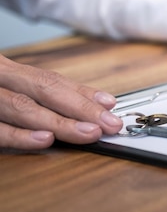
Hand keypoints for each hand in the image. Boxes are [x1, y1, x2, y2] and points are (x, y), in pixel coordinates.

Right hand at [0, 54, 122, 149]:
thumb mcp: (16, 87)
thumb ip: (55, 93)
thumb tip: (103, 102)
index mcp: (9, 71)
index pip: (52, 81)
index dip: (84, 96)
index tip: (110, 109)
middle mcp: (0, 80)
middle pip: (43, 90)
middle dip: (80, 109)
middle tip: (108, 124)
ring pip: (22, 107)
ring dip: (58, 122)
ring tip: (87, 132)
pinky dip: (21, 136)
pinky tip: (45, 139)